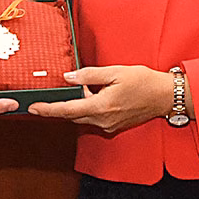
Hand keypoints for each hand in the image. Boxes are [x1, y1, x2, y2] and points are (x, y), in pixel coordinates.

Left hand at [28, 65, 179, 133]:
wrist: (165, 96)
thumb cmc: (144, 82)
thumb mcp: (115, 72)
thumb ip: (89, 75)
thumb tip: (68, 78)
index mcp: (101, 107)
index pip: (67, 110)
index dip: (48, 109)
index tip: (33, 108)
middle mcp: (103, 120)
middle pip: (72, 115)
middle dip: (60, 105)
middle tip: (50, 94)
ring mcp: (109, 125)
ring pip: (82, 117)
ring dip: (78, 104)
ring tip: (87, 87)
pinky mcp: (113, 126)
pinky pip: (93, 117)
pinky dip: (88, 107)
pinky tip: (96, 94)